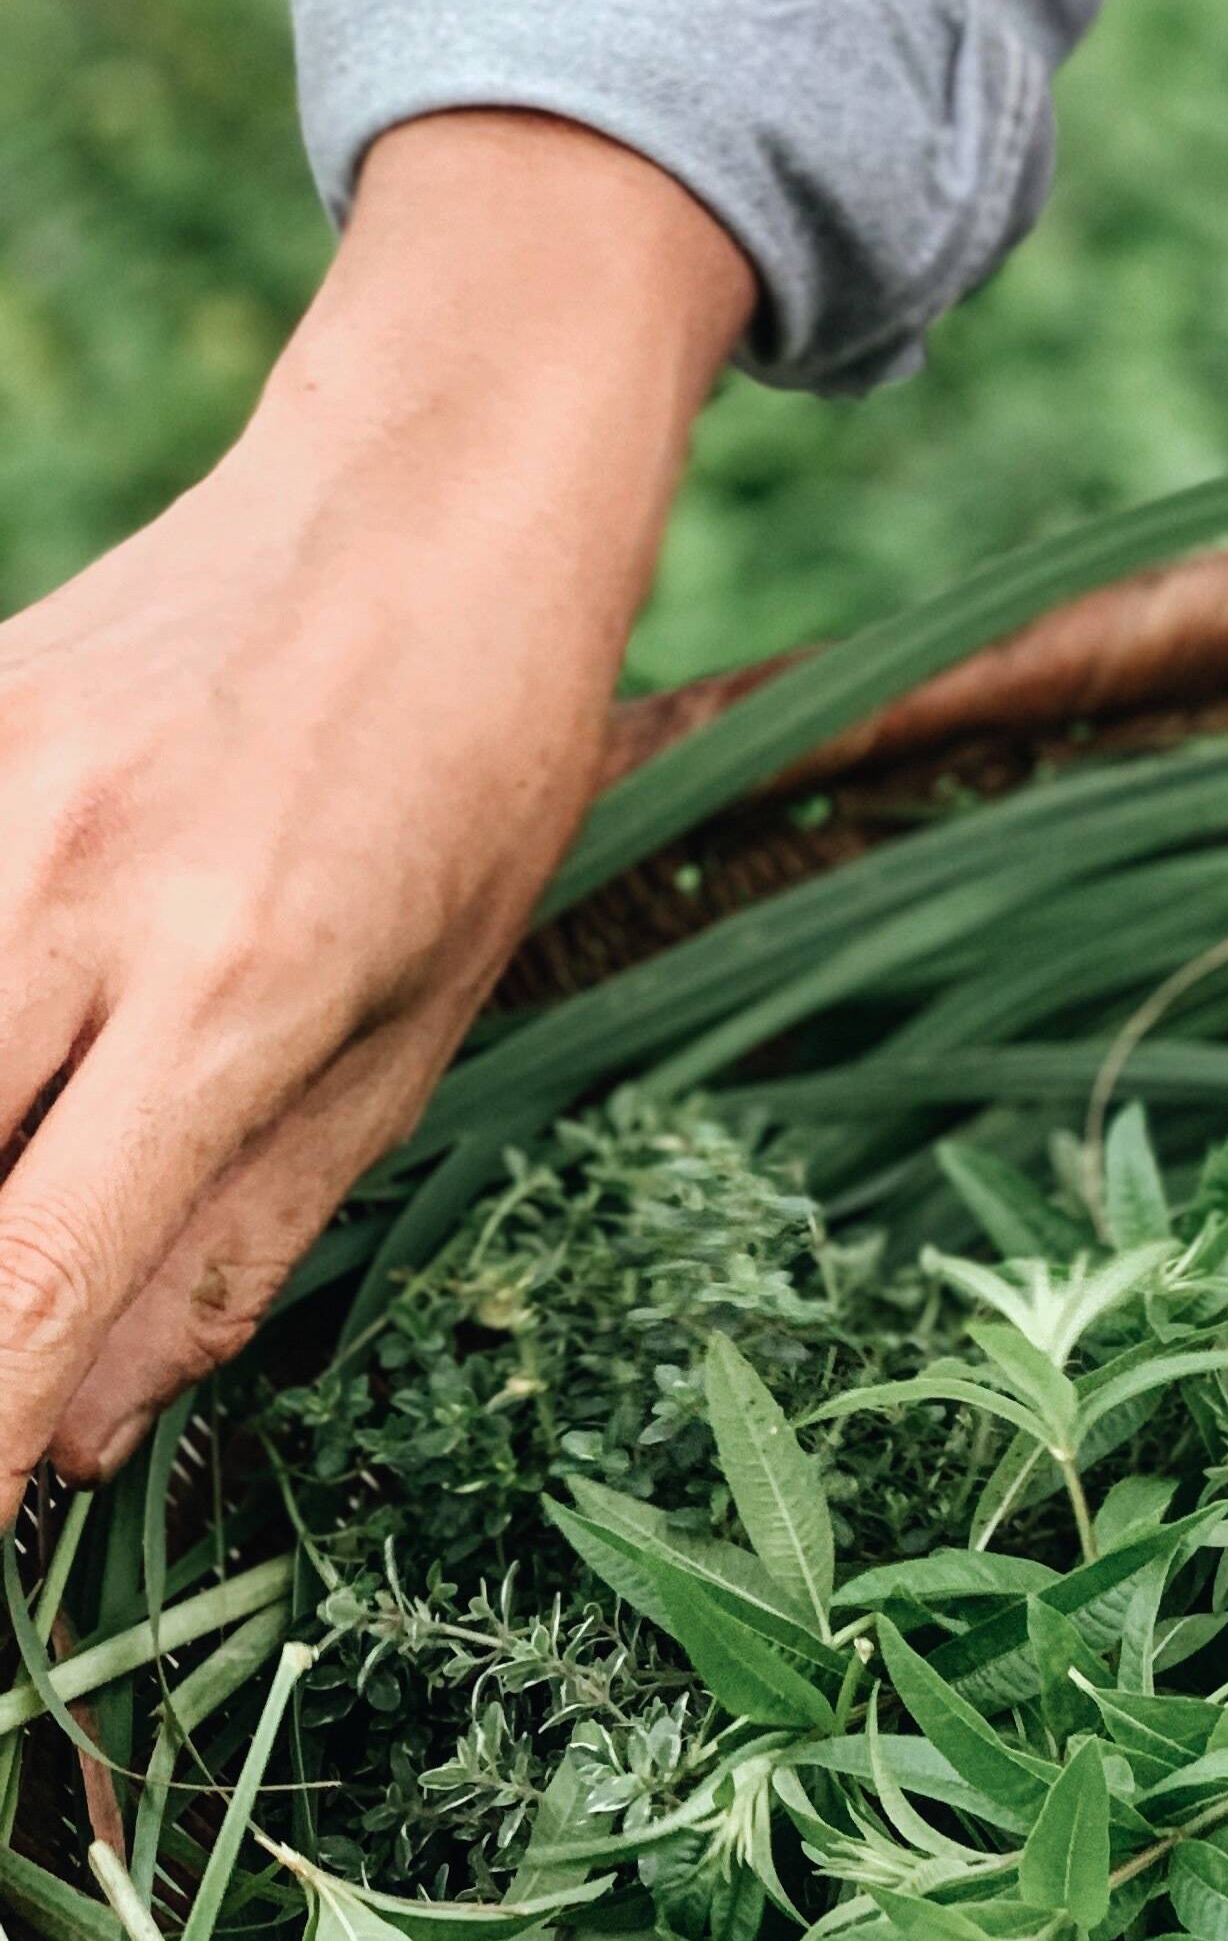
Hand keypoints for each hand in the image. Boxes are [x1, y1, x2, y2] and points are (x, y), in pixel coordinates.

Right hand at [0, 110, 754, 1521]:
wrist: (426, 502)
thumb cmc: (468, 787)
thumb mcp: (412, 1040)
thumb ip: (234, 1245)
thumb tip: (79, 1438)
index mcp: (234, 993)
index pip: (32, 1280)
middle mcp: (72, 895)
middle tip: (3, 1400)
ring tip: (31, 1207)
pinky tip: (18, 1069)